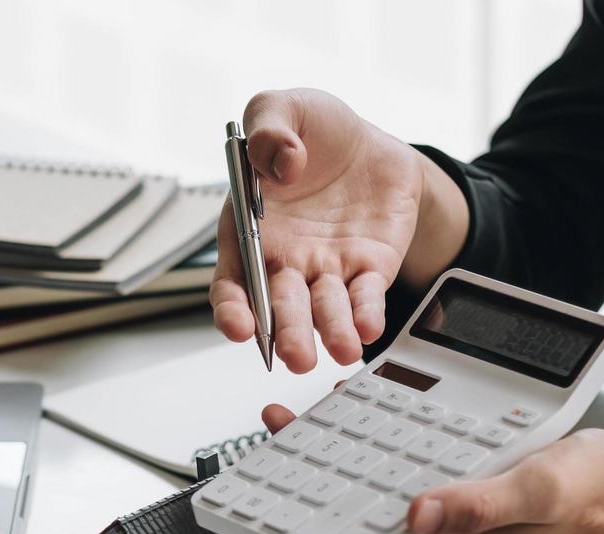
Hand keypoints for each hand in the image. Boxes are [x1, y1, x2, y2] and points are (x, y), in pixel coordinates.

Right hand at [209, 88, 466, 371]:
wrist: (371, 144)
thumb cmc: (314, 132)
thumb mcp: (281, 107)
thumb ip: (267, 126)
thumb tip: (282, 163)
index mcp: (250, 229)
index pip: (232, 280)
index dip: (232, 307)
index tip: (239, 326)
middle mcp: (285, 260)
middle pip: (281, 305)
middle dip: (288, 332)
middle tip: (296, 355)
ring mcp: (327, 269)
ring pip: (324, 309)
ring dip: (330, 332)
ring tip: (341, 349)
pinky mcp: (370, 268)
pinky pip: (366, 296)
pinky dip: (366, 313)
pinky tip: (368, 326)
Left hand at [236, 405, 603, 533]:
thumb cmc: (591, 496)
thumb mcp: (537, 491)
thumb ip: (478, 506)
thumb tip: (414, 515)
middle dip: (294, 509)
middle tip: (260, 466)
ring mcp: (438, 518)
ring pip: (362, 503)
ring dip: (324, 470)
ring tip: (291, 429)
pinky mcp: (449, 491)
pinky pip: (391, 475)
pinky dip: (364, 446)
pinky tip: (352, 413)